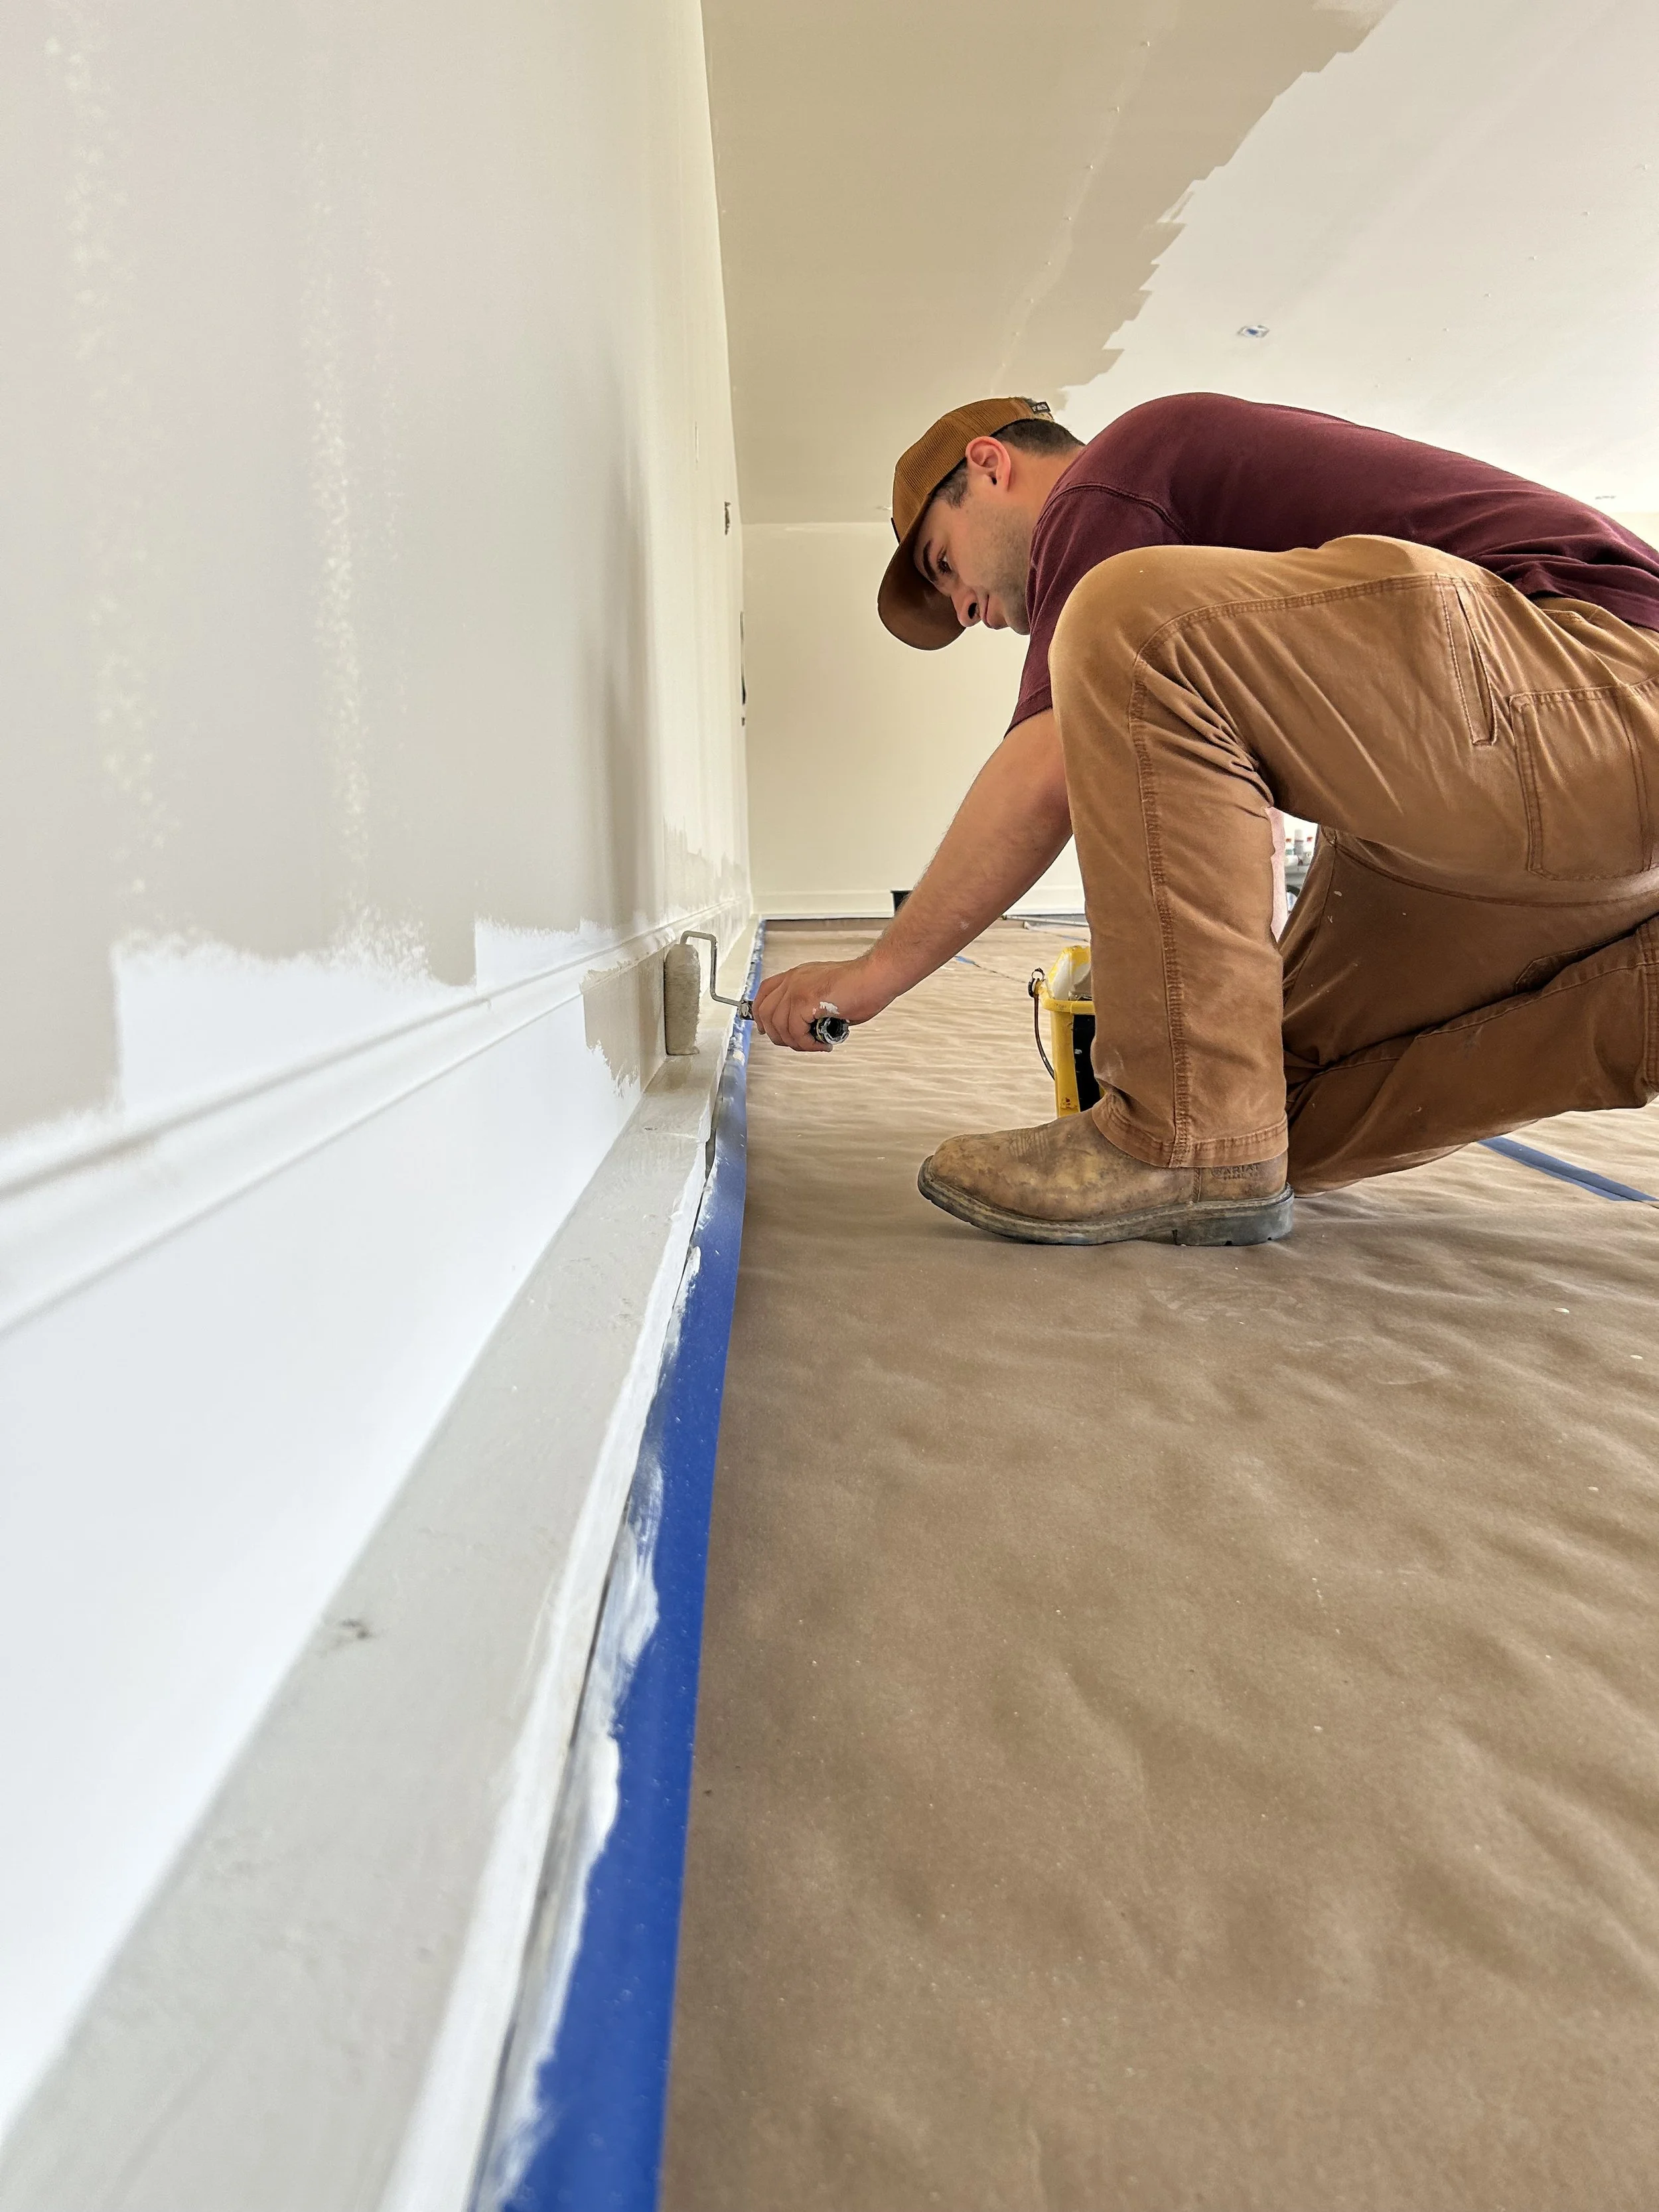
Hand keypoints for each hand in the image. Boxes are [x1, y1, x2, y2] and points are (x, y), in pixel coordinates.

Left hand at [750, 956, 893, 1051]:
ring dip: (795, 1042)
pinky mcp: (805, 1000)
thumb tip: (811, 1030)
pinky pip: (795, 1031)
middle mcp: (793, 980)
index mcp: (797, 976)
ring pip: (778, 1024)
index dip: (762, 1014)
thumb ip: (813, 1010)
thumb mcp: (829, 996)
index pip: (765, 992)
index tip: (767, 1029)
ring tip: (815, 1045)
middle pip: (765, 1011)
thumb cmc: (863, 985)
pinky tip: (822, 1043)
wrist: (877, 976)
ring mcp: (797, 988)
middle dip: (778, 1035)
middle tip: (798, 1044)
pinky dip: (807, 1044)